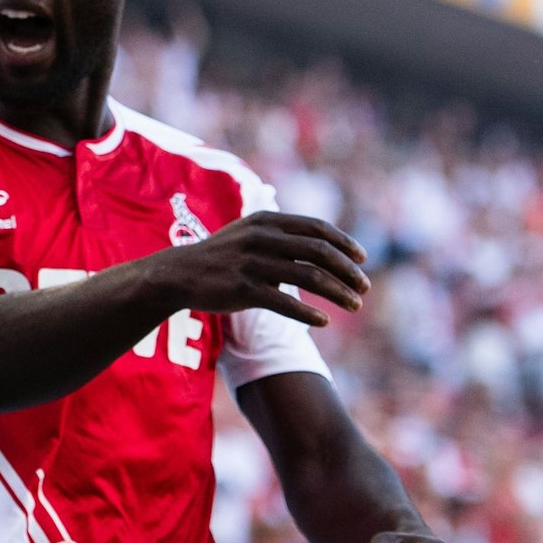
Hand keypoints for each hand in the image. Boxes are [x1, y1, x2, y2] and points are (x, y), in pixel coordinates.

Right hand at [146, 211, 368, 328]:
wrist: (178, 274)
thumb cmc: (222, 257)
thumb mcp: (250, 235)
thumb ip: (283, 238)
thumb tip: (324, 248)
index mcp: (266, 221)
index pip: (318, 228)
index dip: (345, 243)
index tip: (363, 259)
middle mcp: (261, 238)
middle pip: (319, 252)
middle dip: (348, 271)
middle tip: (365, 288)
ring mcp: (251, 263)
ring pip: (309, 277)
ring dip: (338, 293)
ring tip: (355, 306)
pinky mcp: (242, 289)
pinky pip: (284, 303)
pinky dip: (308, 314)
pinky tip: (323, 322)